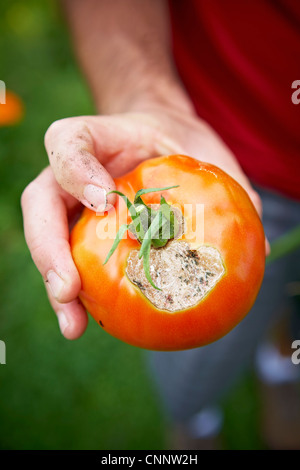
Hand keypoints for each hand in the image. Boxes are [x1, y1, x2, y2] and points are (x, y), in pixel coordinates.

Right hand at [21, 109, 267, 338]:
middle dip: (49, 252)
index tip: (106, 203)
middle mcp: (71, 174)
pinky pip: (73, 262)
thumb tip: (256, 245)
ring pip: (47, 241)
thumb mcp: (200, 145)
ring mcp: (71, 204)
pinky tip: (92, 324)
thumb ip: (223, 180)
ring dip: (56, 287)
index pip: (70, 143)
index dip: (79, 173)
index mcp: (95, 140)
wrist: (157, 143)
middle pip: (40, 206)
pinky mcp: (80, 232)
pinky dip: (81, 295)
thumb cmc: (174, 141)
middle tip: (69, 291)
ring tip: (74, 326)